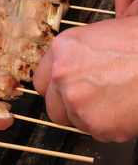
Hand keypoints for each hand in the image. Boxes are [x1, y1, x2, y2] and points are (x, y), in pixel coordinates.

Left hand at [33, 16, 137, 141]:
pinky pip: (95, 131)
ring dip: (89, 114)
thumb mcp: (96, 36)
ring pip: (73, 120)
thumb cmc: (136, 43)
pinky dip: (108, 124)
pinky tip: (122, 106)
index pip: (39, 81)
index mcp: (61, 49)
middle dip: (66, 107)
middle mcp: (62, 73)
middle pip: (52, 106)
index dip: (52, 89)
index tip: (60, 92)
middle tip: (87, 100)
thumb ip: (71, 56)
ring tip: (112, 97)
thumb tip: (60, 72)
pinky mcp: (97, 123)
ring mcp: (77, 99)